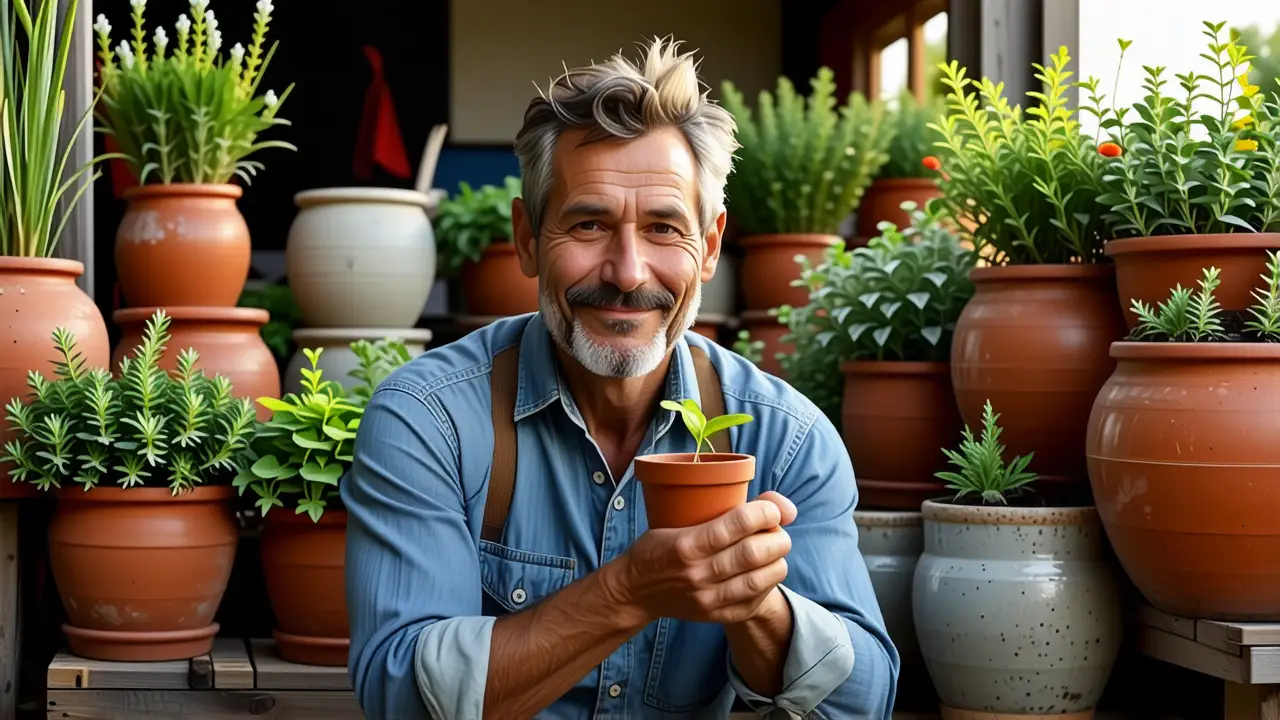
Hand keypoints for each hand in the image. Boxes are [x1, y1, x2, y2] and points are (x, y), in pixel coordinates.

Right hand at [608, 492, 797, 625]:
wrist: (634, 591)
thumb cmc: (657, 548)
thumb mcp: (674, 520)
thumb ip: (716, 513)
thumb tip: (770, 504)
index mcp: (687, 544)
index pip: (738, 524)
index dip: (766, 512)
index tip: (773, 508)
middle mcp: (698, 573)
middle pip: (755, 552)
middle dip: (778, 537)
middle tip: (778, 530)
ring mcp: (707, 598)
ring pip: (760, 578)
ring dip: (778, 561)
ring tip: (775, 551)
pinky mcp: (715, 615)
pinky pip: (754, 601)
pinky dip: (768, 584)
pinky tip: (765, 573)